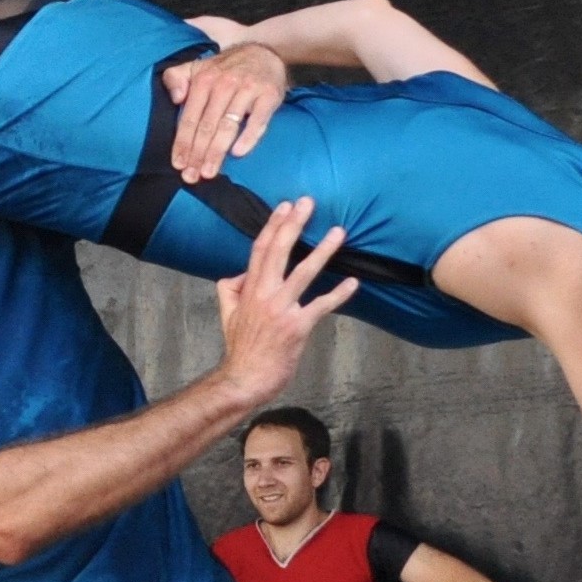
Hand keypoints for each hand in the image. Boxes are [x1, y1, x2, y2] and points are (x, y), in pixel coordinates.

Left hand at [162, 41, 288, 181]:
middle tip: (192, 177)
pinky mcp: (268, 95)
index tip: (178, 164)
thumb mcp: (197, 67)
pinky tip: (238, 153)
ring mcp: (247, 90)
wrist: (264, 52)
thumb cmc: (225, 68)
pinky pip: (258, 120)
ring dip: (217, 151)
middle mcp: (224, 84)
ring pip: (228, 126)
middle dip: (198, 153)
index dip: (183, 143)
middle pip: (207, 126)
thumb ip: (176, 78)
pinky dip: (248, 137)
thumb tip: (175, 99)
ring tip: (209, 172)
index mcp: (204, 80)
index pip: (190, 118)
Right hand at [208, 196, 354, 398]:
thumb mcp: (227, 315)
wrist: (245, 379)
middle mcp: (265, 295)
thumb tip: (237, 274)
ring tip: (338, 232)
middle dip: (294, 224)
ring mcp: (281, 310)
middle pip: (280, 252)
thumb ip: (230, 290)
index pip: (261, 249)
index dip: (273, 225)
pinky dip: (338, 294)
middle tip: (308, 202)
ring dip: (322, 251)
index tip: (285, 206)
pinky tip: (354, 282)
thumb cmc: (241, 349)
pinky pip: (321, 306)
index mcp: (248, 290)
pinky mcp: (297, 327)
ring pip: (303, 273)